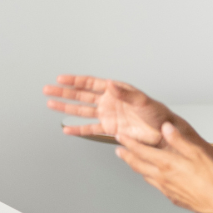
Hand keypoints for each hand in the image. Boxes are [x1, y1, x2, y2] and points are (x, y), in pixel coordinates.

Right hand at [43, 75, 177, 145]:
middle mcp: (108, 101)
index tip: (60, 79)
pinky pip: (90, 129)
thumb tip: (111, 85)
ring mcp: (107, 115)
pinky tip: (67, 129)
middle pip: (80, 96)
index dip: (75, 81)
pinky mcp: (109, 129)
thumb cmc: (158, 114)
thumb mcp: (143, 102)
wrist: (164, 134)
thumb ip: (126, 94)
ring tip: (50, 105)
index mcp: (115, 90)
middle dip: (63, 93)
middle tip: (48, 90)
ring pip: (81, 111)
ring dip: (66, 108)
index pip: (90, 83)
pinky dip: (78, 129)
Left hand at [117, 122, 212, 212]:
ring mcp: (165, 188)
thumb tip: (166, 127)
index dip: (128, 142)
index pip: (140, 150)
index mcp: (166, 163)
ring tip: (132, 161)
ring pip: (144, 175)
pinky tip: (152, 176)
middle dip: (125, 155)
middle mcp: (162, 176)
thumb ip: (179, 140)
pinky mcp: (171, 197)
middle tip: (118, 150)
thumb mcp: (197, 153)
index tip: (120, 137)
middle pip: (137, 164)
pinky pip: (154, 185)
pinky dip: (148, 177)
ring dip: (135, 167)